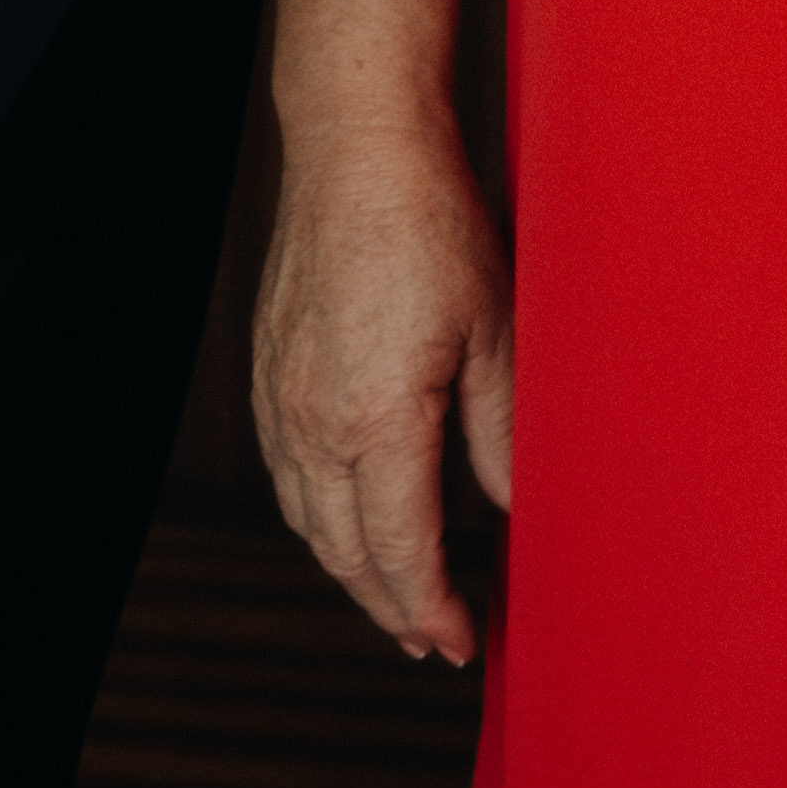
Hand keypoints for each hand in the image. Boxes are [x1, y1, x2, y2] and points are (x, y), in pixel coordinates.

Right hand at [254, 109, 512, 667]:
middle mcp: (313, 420)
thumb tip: (518, 510)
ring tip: (392, 596)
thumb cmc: (431, 222)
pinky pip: (286, 473)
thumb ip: (503, 432)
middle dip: (390, 606)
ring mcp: (280, 396)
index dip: (432, 610)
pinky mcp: (268, 369)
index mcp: (374, 418)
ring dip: (349, 569)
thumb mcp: (495, 330)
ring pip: (307, 520)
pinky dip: (317, 516)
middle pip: (345, 552)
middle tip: (432, 638)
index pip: (401, 551)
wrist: (356, 144)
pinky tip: (344, 516)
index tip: (461, 643)